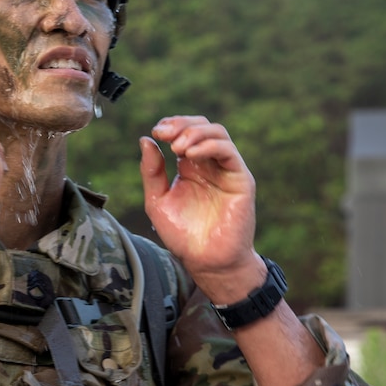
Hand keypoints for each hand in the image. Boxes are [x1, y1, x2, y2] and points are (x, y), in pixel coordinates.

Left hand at [139, 116, 261, 295]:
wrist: (205, 261)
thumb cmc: (183, 235)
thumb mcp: (157, 201)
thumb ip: (152, 172)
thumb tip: (145, 140)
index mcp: (190, 167)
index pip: (185, 132)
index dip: (172, 125)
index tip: (156, 132)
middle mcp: (209, 165)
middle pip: (202, 127)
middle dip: (181, 124)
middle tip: (164, 133)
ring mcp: (226, 170)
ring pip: (218, 134)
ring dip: (195, 133)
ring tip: (177, 147)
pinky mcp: (241, 180)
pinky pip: (229, 153)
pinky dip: (209, 146)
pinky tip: (191, 153)